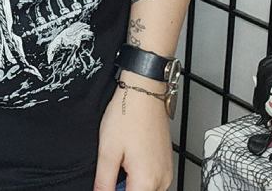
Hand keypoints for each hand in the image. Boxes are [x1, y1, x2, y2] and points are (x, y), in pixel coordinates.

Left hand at [93, 75, 173, 190]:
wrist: (144, 90)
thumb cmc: (128, 114)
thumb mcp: (107, 151)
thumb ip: (104, 182)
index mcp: (146, 181)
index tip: (105, 186)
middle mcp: (162, 180)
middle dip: (123, 190)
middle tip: (109, 178)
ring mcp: (166, 171)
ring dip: (132, 186)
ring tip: (118, 167)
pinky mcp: (167, 163)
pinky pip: (153, 181)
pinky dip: (140, 179)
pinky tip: (128, 162)